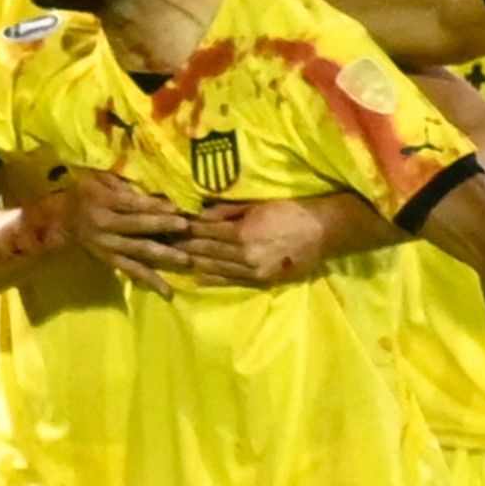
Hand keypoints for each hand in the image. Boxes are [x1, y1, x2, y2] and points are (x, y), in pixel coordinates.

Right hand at [58, 171, 188, 297]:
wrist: (61, 221)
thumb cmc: (84, 194)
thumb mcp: (97, 180)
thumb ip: (121, 183)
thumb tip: (151, 190)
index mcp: (102, 203)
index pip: (131, 204)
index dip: (153, 206)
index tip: (175, 207)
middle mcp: (104, 226)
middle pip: (136, 226)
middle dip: (162, 226)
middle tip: (185, 226)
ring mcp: (108, 247)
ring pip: (138, 251)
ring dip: (162, 255)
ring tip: (185, 259)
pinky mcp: (110, 261)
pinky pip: (132, 271)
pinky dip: (150, 280)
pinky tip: (168, 291)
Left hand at [175, 200, 324, 286]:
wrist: (323, 232)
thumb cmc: (291, 211)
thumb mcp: (258, 204)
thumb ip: (228, 211)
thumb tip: (201, 214)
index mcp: (241, 232)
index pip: (204, 232)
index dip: (184, 230)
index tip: (167, 227)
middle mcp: (243, 255)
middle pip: (205, 251)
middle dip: (182, 247)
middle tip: (161, 245)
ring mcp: (252, 271)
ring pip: (215, 268)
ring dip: (193, 264)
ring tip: (173, 260)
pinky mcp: (261, 281)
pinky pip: (231, 281)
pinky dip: (213, 279)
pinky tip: (197, 277)